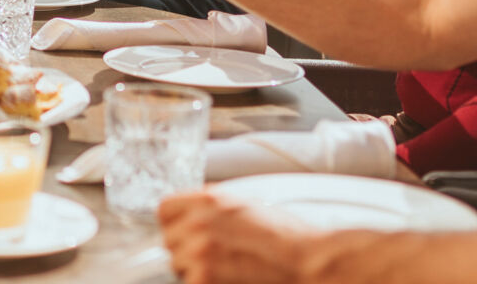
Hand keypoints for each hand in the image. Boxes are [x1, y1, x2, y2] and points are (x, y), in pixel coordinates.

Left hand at [160, 190, 317, 283]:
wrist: (312, 265)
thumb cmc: (288, 240)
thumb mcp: (247, 207)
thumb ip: (213, 209)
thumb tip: (190, 216)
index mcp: (208, 200)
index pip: (165, 210)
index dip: (176, 224)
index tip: (187, 234)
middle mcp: (198, 223)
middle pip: (169, 241)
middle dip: (187, 251)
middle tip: (220, 259)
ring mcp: (198, 253)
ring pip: (177, 267)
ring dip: (195, 272)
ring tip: (228, 272)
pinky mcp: (202, 280)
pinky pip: (188, 283)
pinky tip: (229, 281)